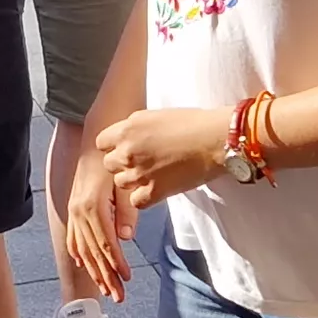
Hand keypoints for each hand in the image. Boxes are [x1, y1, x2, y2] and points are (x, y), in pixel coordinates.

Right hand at [60, 149, 135, 303]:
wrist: (95, 144)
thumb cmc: (113, 162)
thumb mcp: (124, 185)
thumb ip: (126, 211)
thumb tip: (126, 237)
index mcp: (92, 206)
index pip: (106, 243)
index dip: (116, 263)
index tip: (127, 278)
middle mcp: (79, 212)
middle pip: (94, 251)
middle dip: (106, 276)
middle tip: (118, 296)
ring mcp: (74, 212)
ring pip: (83, 248)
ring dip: (94, 270)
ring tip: (105, 288)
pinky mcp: (74, 209)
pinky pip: (73, 237)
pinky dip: (78, 253)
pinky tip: (82, 265)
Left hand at [96, 106, 232, 210]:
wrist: (216, 139)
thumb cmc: (194, 123)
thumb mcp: (156, 115)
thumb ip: (136, 127)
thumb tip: (128, 136)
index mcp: (128, 128)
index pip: (102, 142)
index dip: (113, 146)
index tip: (124, 149)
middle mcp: (127, 151)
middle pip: (109, 164)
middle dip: (122, 164)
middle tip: (141, 162)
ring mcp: (138, 173)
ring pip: (120, 184)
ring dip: (133, 181)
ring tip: (152, 175)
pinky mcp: (153, 192)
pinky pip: (135, 202)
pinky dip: (144, 198)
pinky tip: (157, 189)